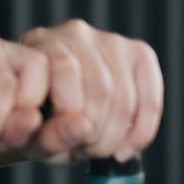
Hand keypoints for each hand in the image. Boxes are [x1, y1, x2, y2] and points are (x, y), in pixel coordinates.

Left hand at [17, 18, 163, 165]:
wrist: (49, 116)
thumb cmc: (37, 124)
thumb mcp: (33, 137)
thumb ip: (51, 135)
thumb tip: (84, 126)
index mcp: (39, 42)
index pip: (66, 68)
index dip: (71, 115)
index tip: (68, 143)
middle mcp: (75, 33)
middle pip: (101, 86)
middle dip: (96, 132)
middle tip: (85, 150)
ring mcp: (110, 41)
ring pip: (124, 95)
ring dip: (115, 135)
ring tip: (97, 148)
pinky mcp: (139, 54)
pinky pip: (151, 97)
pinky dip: (142, 130)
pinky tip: (126, 148)